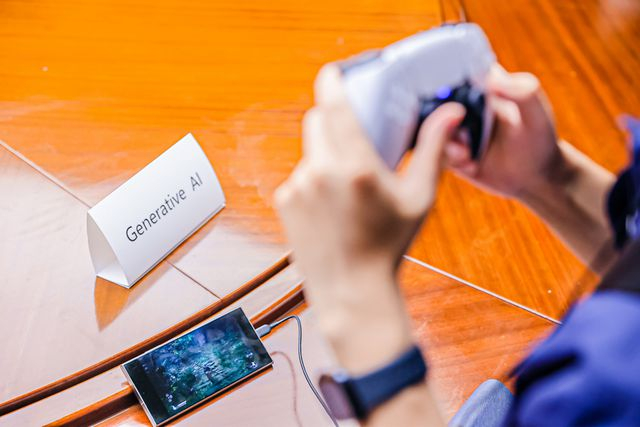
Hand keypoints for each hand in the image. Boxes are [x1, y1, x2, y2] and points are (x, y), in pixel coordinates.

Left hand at [275, 65, 464, 372]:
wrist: (352, 290)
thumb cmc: (389, 247)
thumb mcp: (419, 197)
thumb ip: (432, 149)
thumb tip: (451, 113)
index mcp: (356, 166)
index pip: (335, 106)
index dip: (332, 81)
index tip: (334, 72)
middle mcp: (321, 172)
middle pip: (317, 121)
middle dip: (332, 120)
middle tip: (353, 136)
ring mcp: (298, 187)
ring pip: (310, 151)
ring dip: (326, 155)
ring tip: (347, 186)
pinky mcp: (285, 201)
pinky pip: (300, 175)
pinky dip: (314, 179)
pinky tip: (332, 205)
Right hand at [446, 66, 564, 198]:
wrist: (534, 178)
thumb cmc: (539, 141)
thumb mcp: (537, 115)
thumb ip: (523, 93)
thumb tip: (492, 79)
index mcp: (483, 84)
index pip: (454, 71)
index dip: (444, 81)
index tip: (450, 100)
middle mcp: (463, 102)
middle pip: (435, 100)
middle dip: (440, 119)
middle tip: (461, 136)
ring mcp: (453, 126)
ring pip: (431, 127)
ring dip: (445, 142)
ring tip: (467, 155)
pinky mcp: (447, 149)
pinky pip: (433, 150)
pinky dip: (448, 158)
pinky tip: (471, 165)